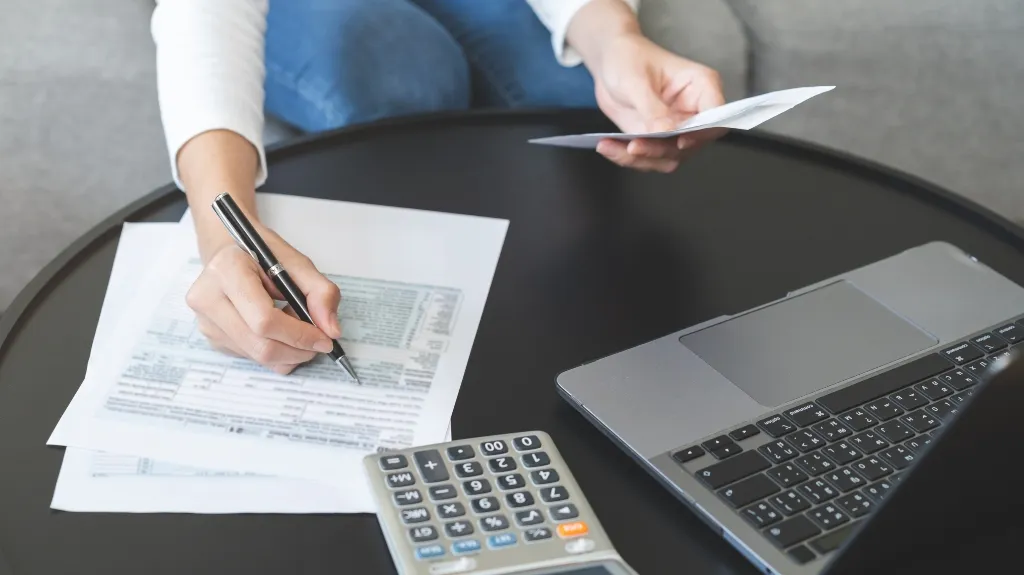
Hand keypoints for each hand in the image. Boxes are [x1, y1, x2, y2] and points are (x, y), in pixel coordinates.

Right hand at [186, 225, 341, 373]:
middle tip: (318, 343)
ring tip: (297, 327)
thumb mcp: (297, 263)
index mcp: (226, 271)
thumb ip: (321, 292)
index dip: (300, 335)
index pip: (264, 320)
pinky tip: (278, 330)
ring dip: (288, 351)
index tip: (325, 339)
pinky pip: (251, 357)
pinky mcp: (211, 337)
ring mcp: (205, 321)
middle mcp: (207, 298)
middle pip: (260, 345)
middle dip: (297, 350)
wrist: (231, 252)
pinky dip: (274, 351)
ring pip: (257, 356)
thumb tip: (331, 330)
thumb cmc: (263, 255)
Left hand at [591, 33, 724, 171]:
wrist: (609, 62)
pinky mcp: (657, 139)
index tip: (679, 141)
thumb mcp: (636, 80)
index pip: (715, 118)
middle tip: (634, 147)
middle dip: (660, 150)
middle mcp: (693, 111)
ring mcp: (676, 128)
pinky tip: (607, 147)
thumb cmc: (628, 58)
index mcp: (701, 87)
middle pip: (691, 144)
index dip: (702, 134)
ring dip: (641, 158)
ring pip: (669, 157)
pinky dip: (626, 157)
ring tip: (610, 146)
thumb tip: (666, 131)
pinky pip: (648, 159)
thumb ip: (652, 108)